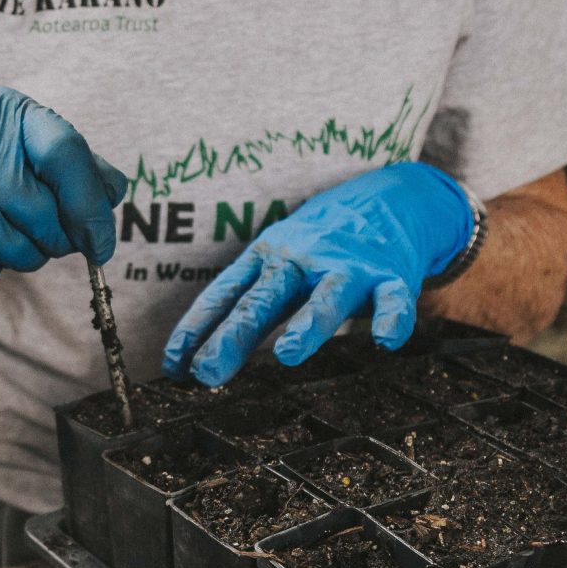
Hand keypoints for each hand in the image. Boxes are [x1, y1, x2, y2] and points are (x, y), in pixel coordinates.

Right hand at [0, 86, 129, 286]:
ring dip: (18, 256)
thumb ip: (80, 172)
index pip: (65, 150)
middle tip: (39, 236)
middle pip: (43, 211)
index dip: (90, 205)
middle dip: (52, 239)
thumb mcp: (29, 159)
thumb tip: (112, 197)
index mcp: (10, 112)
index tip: (101, 245)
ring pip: (14, 247)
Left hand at [162, 162, 475, 386]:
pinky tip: (386, 339)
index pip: (225, 293)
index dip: (196, 328)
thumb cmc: (320, 243)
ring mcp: (347, 267)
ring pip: (326, 296)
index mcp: (267, 257)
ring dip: (308, 323)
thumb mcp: (275, 262)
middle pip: (264, 298)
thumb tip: (192, 359)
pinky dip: (392, 317)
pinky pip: (393, 298)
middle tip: (209, 370)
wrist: (389, 197)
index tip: (173, 365)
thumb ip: (244, 306)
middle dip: (234, 334)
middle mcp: (302, 260)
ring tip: (290, 352)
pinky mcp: (390, 274)